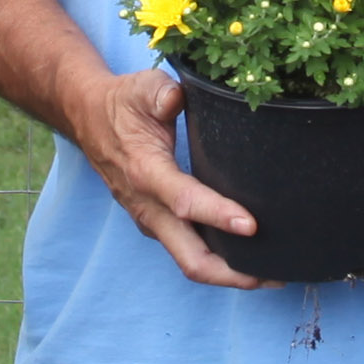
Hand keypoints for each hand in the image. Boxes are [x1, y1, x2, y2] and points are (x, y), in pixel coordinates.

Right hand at [69, 68, 265, 289]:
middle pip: (190, 258)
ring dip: (228, 273)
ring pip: (190, 261)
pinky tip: (247, 257)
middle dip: (232, 273)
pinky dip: (218, 260)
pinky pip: (188, 250)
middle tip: (274, 275)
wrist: (88, 119)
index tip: (252, 226)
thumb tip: (176, 98)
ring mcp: (151, 220)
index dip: (218, 215)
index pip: (184, 201)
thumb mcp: (141, 88)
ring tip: (272, 274)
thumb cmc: (122, 103)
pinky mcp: (157, 223)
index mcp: (145, 172)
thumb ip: (160, 93)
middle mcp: (147, 207)